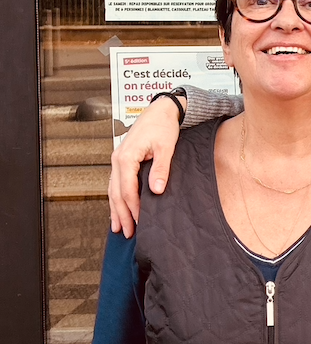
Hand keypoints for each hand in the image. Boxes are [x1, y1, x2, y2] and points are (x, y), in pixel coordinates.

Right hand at [108, 96, 181, 236]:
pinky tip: (118, 209)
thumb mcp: (165, 147)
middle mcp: (118, 159)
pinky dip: (116, 198)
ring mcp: (117, 160)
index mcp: (126, 157)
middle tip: (128, 232)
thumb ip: (161, 168)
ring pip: (113, 190)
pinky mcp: (122, 160)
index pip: (127, 189)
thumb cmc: (163, 126)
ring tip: (119, 228)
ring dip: (116, 209)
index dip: (133, 207)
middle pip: (116, 193)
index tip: (140, 222)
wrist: (161, 110)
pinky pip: (116, 183)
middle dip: (122, 214)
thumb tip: (156, 189)